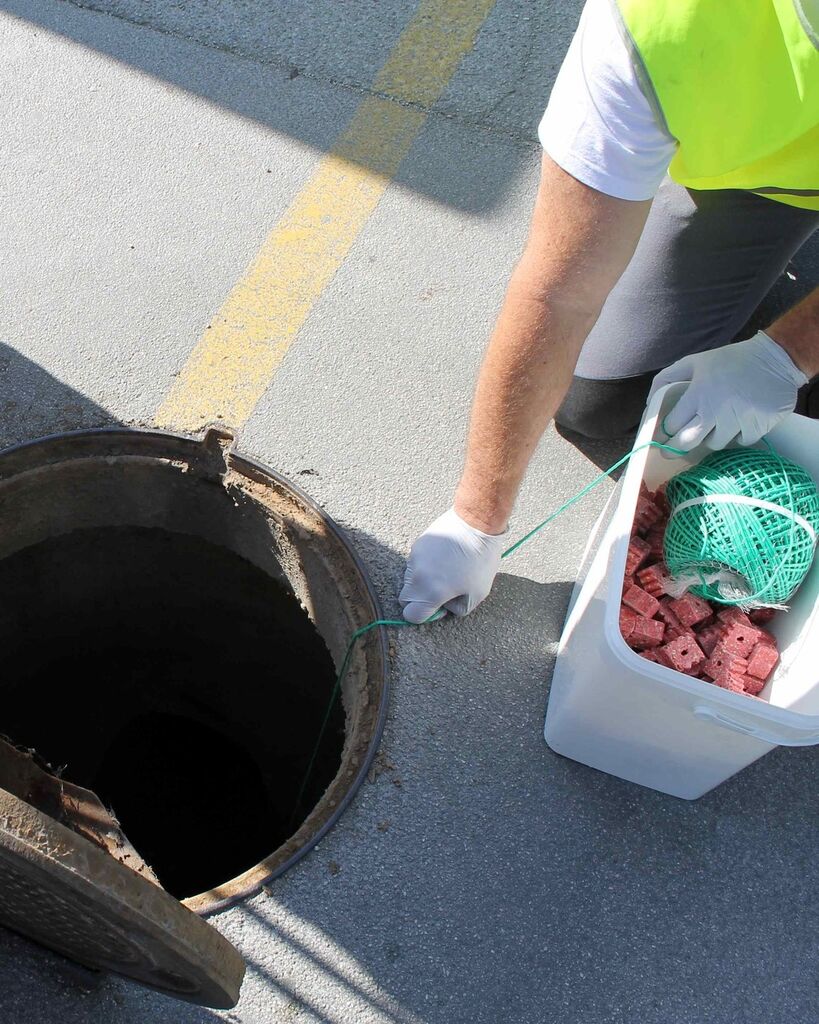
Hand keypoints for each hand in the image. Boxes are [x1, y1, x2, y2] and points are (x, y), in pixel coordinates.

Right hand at [399, 508, 506, 623]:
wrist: (475, 523)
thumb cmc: (481, 560)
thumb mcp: (477, 593)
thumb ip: (456, 609)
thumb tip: (443, 607)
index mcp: (431, 592)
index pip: (410, 615)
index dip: (425, 616)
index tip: (440, 606)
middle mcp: (417, 576)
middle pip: (405, 598)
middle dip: (420, 600)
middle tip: (442, 591)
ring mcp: (414, 558)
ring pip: (410, 579)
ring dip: (423, 581)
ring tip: (447, 570)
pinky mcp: (417, 544)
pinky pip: (416, 562)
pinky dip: (426, 565)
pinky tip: (445, 556)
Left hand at [648, 331, 807, 451]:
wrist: (776, 358)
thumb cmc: (732, 360)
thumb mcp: (695, 362)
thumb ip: (667, 378)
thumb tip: (651, 403)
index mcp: (698, 394)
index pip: (672, 425)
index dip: (667, 430)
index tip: (665, 434)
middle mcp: (716, 410)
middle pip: (687, 442)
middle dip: (677, 447)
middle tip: (673, 449)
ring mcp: (737, 420)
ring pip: (714, 443)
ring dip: (712, 436)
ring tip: (718, 421)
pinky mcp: (758, 427)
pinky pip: (740, 441)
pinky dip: (738, 435)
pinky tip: (741, 419)